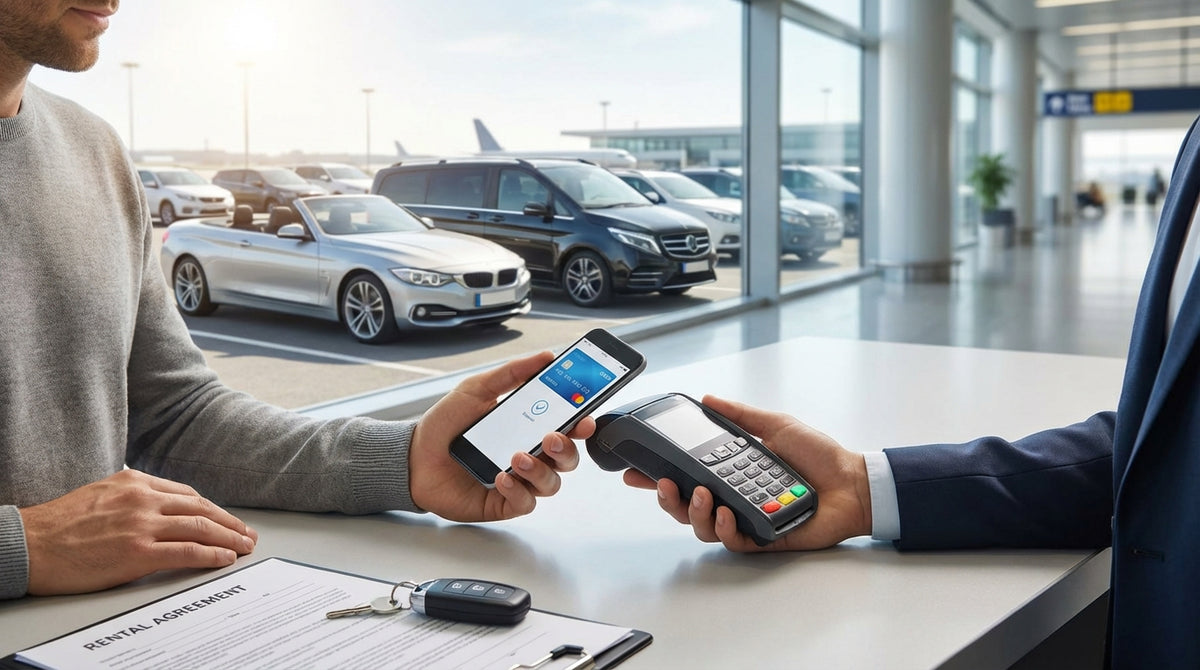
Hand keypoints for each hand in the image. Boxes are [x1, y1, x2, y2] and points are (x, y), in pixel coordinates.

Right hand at [20, 470, 256, 594]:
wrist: (28, 544)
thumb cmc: (58, 525)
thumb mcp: (100, 494)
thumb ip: (132, 497)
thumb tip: (159, 508)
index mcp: (134, 481)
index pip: (186, 495)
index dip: (212, 509)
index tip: (225, 519)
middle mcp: (143, 498)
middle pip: (201, 509)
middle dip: (229, 523)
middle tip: (247, 534)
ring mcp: (142, 525)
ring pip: (201, 528)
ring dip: (229, 539)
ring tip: (244, 547)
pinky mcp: (138, 552)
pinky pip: (187, 552)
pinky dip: (211, 555)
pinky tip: (224, 559)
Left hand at [409, 351, 590, 521]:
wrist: (413, 457)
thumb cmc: (445, 426)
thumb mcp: (476, 390)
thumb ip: (511, 373)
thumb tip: (545, 356)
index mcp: (529, 429)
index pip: (567, 428)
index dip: (581, 424)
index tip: (584, 417)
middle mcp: (529, 456)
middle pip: (567, 458)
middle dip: (566, 448)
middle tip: (552, 437)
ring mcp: (519, 481)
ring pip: (551, 483)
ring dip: (541, 470)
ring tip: (518, 457)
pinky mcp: (503, 503)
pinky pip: (525, 503)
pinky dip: (519, 490)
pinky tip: (502, 477)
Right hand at [623, 395, 871, 551]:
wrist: (854, 483)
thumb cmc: (820, 457)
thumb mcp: (775, 425)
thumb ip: (740, 415)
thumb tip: (708, 398)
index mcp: (730, 472)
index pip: (685, 474)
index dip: (656, 474)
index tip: (633, 470)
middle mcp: (732, 496)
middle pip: (683, 505)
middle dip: (666, 497)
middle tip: (666, 484)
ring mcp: (745, 518)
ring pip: (701, 526)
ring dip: (693, 512)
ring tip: (702, 495)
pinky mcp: (762, 538)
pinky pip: (732, 540)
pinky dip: (723, 528)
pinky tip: (725, 512)